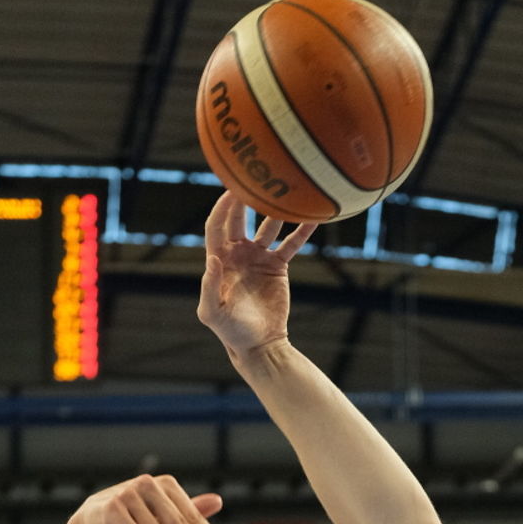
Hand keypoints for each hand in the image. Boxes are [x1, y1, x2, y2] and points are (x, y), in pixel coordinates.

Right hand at [70, 473, 224, 523]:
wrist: (96, 516)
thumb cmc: (137, 514)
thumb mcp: (164, 512)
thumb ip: (190, 509)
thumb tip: (219, 501)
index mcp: (166, 484)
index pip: (190, 512)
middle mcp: (147, 485)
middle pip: (177, 522)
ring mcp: (128, 495)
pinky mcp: (112, 509)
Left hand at [198, 193, 316, 362]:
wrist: (259, 344)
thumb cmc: (230, 331)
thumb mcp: (212, 313)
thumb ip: (209, 287)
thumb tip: (212, 258)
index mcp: (219, 259)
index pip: (216, 225)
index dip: (221, 208)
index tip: (231, 191)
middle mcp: (237, 253)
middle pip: (239, 218)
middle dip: (245, 198)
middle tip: (256, 178)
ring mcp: (258, 257)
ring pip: (267, 226)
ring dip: (275, 209)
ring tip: (285, 190)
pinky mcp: (277, 266)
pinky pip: (290, 244)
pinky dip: (301, 231)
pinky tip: (313, 217)